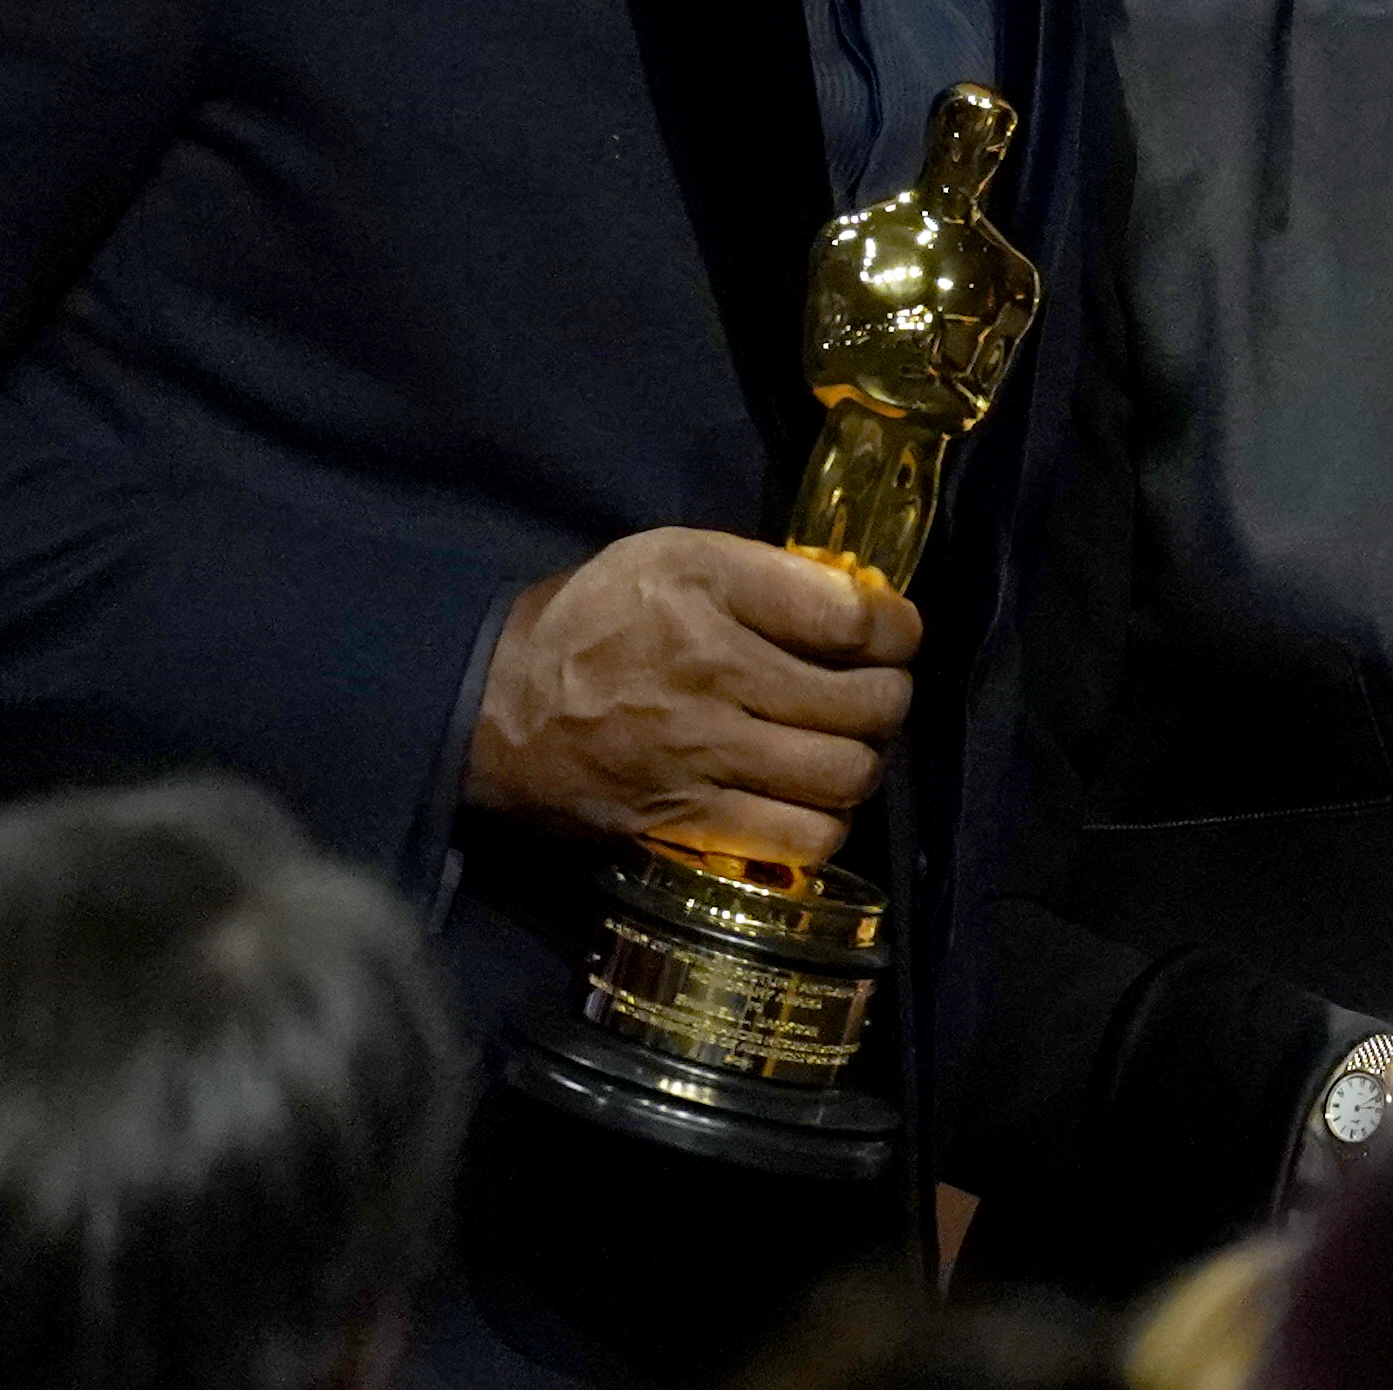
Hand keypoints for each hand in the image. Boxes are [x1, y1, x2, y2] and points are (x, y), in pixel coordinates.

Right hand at [465, 527, 924, 866]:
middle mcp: (716, 675)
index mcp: (713, 593)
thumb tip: (858, 599)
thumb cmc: (594, 617)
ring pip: (844, 776)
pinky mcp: (688, 821)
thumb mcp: (674, 554)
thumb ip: (767, 573)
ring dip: (865, 762)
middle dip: (891, 696)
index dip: (897, 629)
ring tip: (848, 745)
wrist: (495, 704)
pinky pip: (800, 838)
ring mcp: (703, 756)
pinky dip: (826, 823)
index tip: (895, 634)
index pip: (853, 618)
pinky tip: (811, 799)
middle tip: (877, 691)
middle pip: (865, 704)